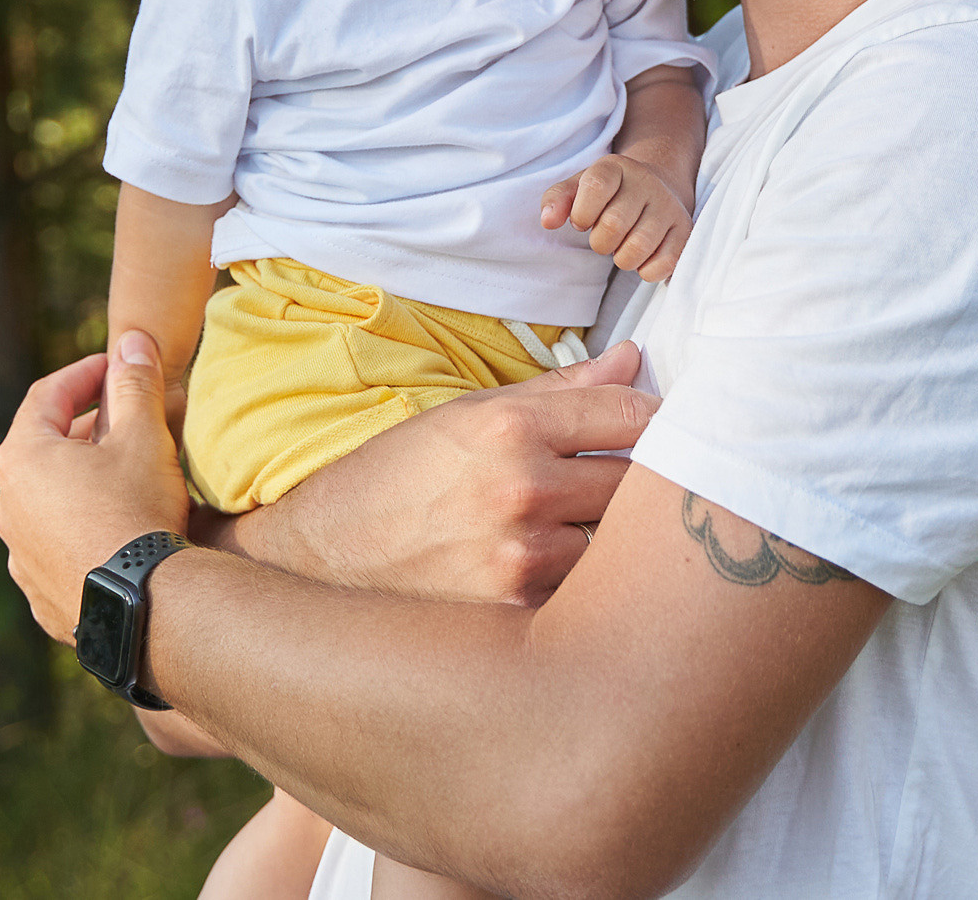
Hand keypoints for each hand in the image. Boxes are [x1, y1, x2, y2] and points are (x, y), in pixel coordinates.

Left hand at [0, 332, 192, 643]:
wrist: (142, 608)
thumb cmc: (137, 512)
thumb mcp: (143, 438)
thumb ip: (134, 384)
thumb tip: (132, 341)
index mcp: (22, 459)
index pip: (48, 396)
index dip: (86, 373)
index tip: (118, 364)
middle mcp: (6, 506)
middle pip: (45, 448)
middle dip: (89, 427)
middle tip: (131, 417)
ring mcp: (19, 556)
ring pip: (50, 500)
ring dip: (83, 480)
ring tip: (128, 475)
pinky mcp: (39, 595)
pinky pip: (58, 545)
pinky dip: (83, 527)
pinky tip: (118, 528)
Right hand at [230, 340, 656, 604]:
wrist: (320, 562)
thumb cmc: (395, 480)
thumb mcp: (465, 417)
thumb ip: (558, 392)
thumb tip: (633, 361)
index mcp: (509, 428)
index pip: (631, 414)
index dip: (655, 420)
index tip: (657, 429)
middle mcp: (521, 490)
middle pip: (638, 482)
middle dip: (643, 482)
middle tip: (636, 486)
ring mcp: (522, 559)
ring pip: (619, 545)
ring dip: (617, 541)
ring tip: (592, 535)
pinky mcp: (518, 616)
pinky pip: (586, 593)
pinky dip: (586, 586)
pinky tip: (568, 580)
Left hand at [541, 153, 692, 280]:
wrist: (658, 185)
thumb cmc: (610, 193)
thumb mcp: (579, 187)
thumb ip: (557, 200)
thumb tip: (548, 222)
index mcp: (617, 167)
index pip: (595, 186)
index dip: (582, 213)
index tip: (582, 221)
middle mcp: (647, 183)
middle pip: (613, 225)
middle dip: (600, 242)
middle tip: (604, 238)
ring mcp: (669, 207)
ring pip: (637, 249)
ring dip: (622, 259)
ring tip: (623, 247)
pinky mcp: (685, 231)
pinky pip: (662, 265)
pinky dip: (646, 270)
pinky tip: (644, 256)